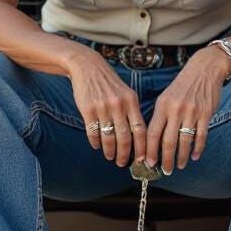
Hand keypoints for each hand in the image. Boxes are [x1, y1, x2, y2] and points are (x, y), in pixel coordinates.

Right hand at [68, 50, 145, 167]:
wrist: (88, 67)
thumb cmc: (109, 83)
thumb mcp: (127, 93)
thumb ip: (132, 111)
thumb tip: (138, 137)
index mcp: (131, 101)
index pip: (140, 129)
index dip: (142, 147)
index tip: (142, 159)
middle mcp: (119, 105)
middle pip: (124, 137)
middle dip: (124, 154)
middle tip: (122, 163)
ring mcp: (103, 107)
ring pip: (109, 137)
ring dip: (110, 151)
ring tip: (110, 157)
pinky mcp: (88, 109)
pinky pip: (93, 132)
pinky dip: (95, 142)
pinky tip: (97, 146)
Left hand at [145, 46, 230, 172]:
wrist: (204, 69)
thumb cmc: (183, 85)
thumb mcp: (166, 97)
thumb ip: (160, 116)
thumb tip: (153, 140)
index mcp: (162, 106)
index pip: (152, 133)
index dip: (149, 150)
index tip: (148, 162)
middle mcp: (175, 110)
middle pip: (168, 141)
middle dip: (165, 159)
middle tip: (164, 171)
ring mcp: (191, 112)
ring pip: (184, 142)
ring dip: (181, 157)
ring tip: (178, 166)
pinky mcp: (206, 114)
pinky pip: (201, 136)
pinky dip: (197, 149)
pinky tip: (194, 157)